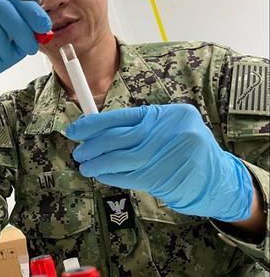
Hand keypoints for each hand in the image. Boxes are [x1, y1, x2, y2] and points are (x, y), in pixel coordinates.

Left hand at [65, 104, 253, 221]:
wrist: (216, 178)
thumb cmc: (184, 148)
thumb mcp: (167, 126)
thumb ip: (137, 125)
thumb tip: (95, 129)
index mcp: (164, 114)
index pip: (119, 117)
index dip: (92, 124)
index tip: (74, 130)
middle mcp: (165, 131)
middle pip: (116, 138)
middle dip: (91, 146)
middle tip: (78, 152)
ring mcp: (164, 155)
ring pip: (118, 159)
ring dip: (96, 163)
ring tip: (85, 165)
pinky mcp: (162, 177)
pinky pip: (127, 176)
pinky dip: (109, 176)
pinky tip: (101, 174)